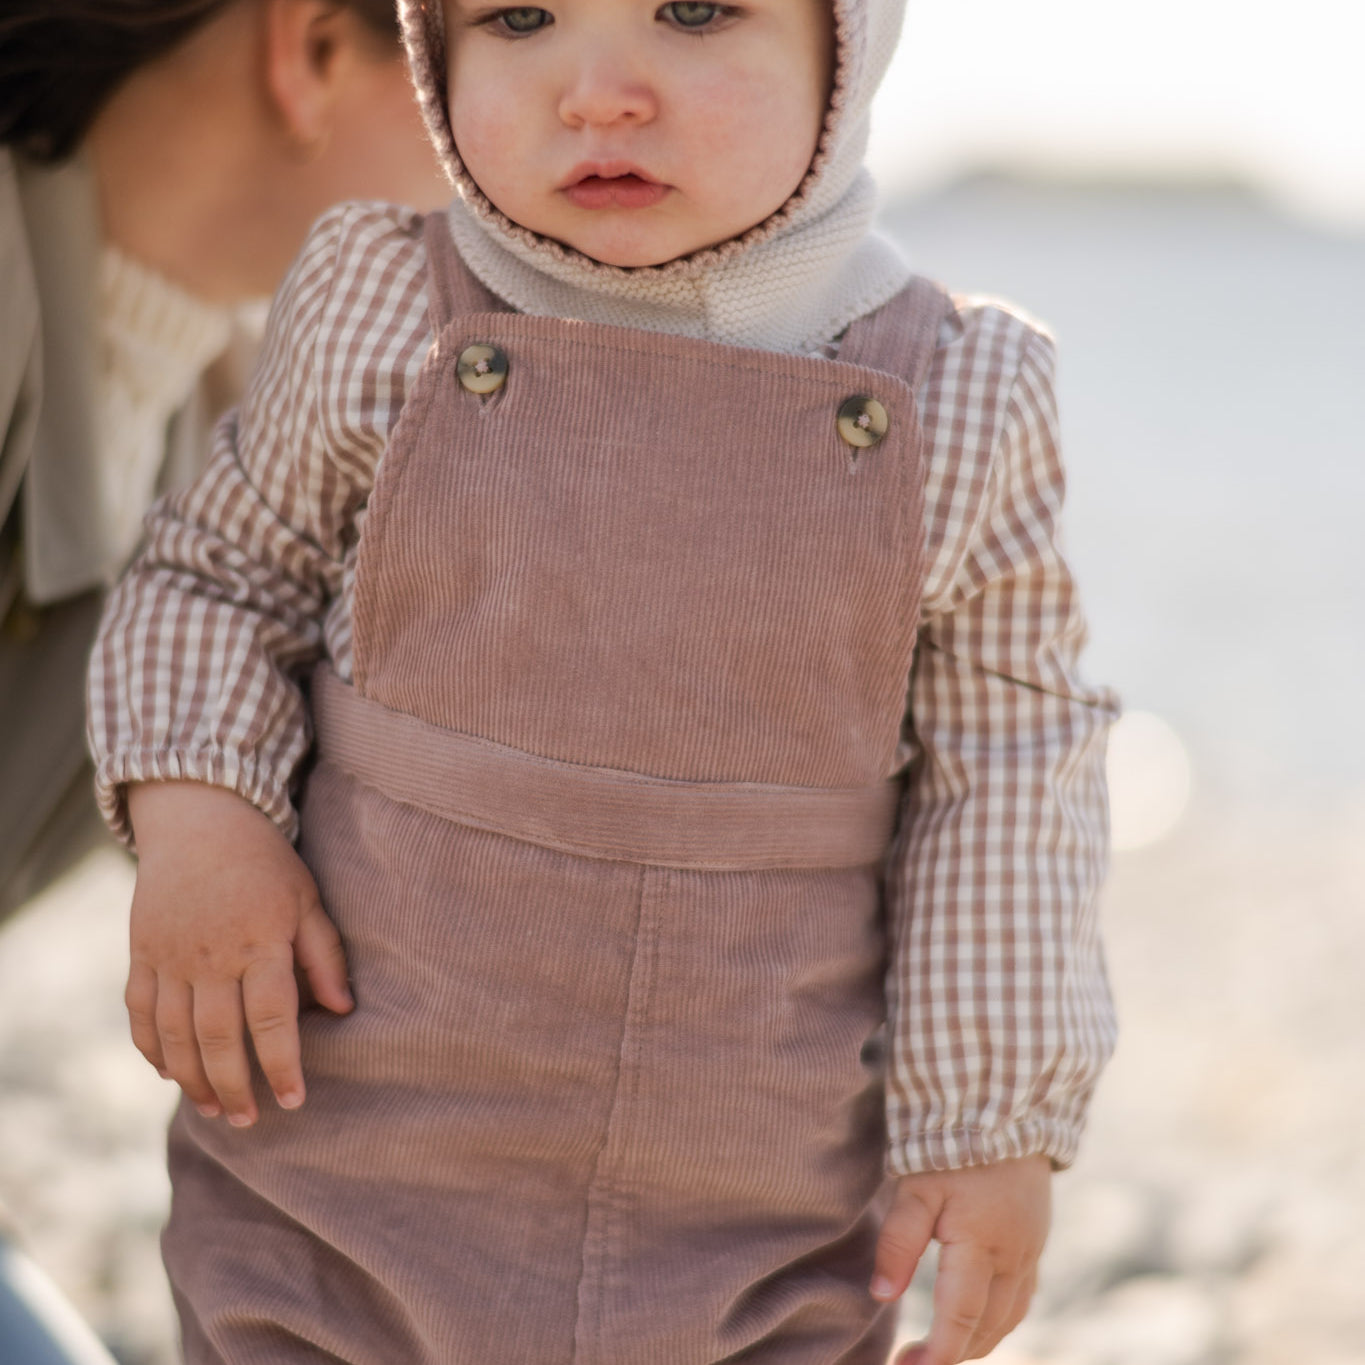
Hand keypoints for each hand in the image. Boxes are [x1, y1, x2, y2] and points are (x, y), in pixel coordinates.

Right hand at [124, 781, 352, 1127]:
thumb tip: (344, 1010)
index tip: (295, 1100)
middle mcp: (211, 955)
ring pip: (175, 1034)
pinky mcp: (141, 952)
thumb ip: (325, 956)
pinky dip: (152, 1049)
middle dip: (234, 1087)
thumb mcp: (307, 899)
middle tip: (251, 1120)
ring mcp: (170, 955)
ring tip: (215, 1110)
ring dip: (192, 1080)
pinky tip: (170, 1075)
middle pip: (218, 1038)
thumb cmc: (266, 863)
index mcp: (260, 942)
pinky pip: (140, 1012)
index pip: (271, 1019)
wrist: (200, 820)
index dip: (282, 1065)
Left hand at [870, 1155, 1051, 1364]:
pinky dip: (996, 1320)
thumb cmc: (953, 1144)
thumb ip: (899, 1241)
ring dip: (975, 1342)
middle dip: (950, 1354)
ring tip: (937, 1351)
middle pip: (986, 1328)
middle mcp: (1013, 1258)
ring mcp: (1030, 1253)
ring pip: (1008, 1319)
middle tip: (909, 1362)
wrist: (1008, 1108)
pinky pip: (1021, 1299)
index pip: (960, 1318)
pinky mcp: (1035, 1243)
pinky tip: (974, 1321)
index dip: (936, 1353)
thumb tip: (881, 1294)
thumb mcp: (916, 1187)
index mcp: (982, 1245)